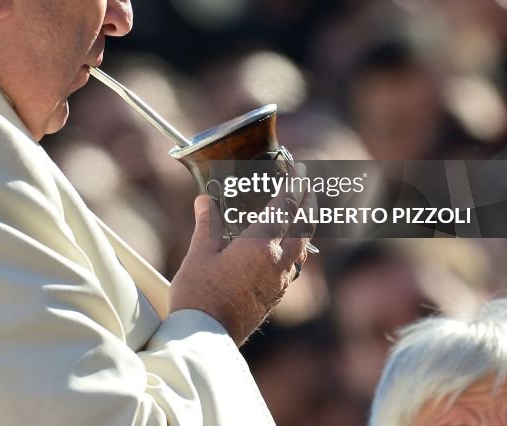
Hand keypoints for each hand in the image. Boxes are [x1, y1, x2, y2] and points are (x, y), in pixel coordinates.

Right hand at [168, 170, 314, 345]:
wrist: (207, 337)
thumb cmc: (200, 295)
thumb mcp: (199, 253)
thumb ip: (207, 224)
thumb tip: (204, 200)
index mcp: (259, 245)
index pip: (284, 206)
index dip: (293, 185)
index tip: (298, 169)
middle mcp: (277, 261)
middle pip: (303, 226)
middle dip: (307, 202)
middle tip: (308, 184)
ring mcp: (280, 281)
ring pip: (302, 247)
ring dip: (305, 225)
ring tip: (302, 211)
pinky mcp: (276, 295)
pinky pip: (294, 264)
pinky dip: (296, 246)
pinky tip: (287, 247)